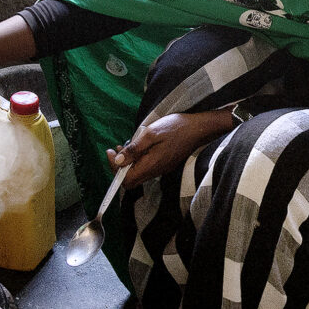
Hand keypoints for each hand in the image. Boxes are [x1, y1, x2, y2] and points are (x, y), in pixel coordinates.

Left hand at [106, 110, 233, 188]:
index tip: (110, 152)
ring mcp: (161, 169)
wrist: (199, 128)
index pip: (126, 180)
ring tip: (123, 147)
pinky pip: (146, 167)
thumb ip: (134, 149)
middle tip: (114, 150)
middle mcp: (156, 171)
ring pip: (138, 173)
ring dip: (127, 162)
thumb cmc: (176, 128)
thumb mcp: (151, 134)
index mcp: (151, 165)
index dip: (114, 169)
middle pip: (131, 180)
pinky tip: (137, 147)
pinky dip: (136, 160)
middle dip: (118, 167)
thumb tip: (117, 161)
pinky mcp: (164, 164)